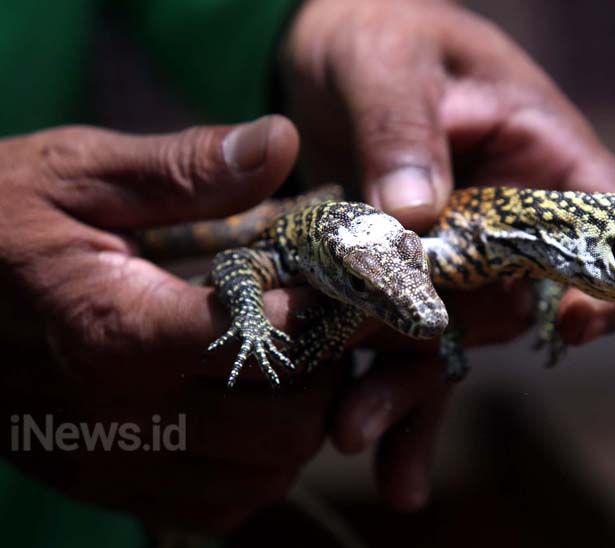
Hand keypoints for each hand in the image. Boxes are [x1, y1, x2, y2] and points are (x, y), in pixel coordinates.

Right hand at [0, 116, 342, 532]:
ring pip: (265, 473)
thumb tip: (280, 141)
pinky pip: (222, 504)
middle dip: (319, 372)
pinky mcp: (109, 483)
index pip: (268, 338)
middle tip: (308, 324)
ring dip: (294, 419)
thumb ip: (183, 168)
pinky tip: (240, 410)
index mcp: (120, 328)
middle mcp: (123, 414)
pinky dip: (254, 465)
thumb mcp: (76, 175)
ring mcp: (116, 461)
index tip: (318, 278)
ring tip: (278, 363)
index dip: (314, 306)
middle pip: (285, 423)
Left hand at [286, 0, 614, 509]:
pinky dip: (390, 388)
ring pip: (455, 337)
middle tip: (383, 399)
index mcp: (544, 156)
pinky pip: (409, 342)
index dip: (611, 284)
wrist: (326, 57)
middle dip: (463, 353)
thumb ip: (402, 127)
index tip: (566, 325)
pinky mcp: (409, 279)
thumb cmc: (379, 37)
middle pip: (519, 303)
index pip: (614, 228)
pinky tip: (370, 447)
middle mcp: (513, 221)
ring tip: (348, 429)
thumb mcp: (388, 62)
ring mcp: (462, 258)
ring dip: (405, 388)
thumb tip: (416, 209)